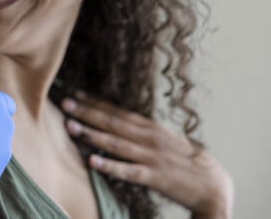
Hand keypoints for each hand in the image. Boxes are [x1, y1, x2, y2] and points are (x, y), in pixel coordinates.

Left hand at [61, 92, 233, 217]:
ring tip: (70, 127)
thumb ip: (138, 130)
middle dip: (86, 112)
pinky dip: (110, 166)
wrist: (211, 184)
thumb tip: (114, 121)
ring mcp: (150, 156)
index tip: (75, 93)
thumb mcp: (160, 139)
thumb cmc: (181, 160)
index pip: (117, 110)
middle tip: (64, 103)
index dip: (95, 102)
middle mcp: (148, 137)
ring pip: (116, 143)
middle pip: (112, 122)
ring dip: (91, 134)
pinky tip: (92, 162)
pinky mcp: (154, 176)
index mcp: (149, 127)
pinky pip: (128, 171)